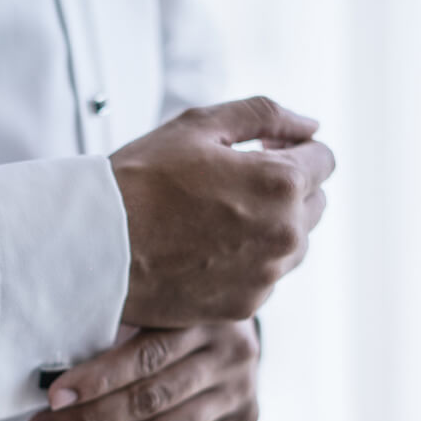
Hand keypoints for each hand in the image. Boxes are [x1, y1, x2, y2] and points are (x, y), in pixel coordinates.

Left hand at [27, 321, 260, 420]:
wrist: (235, 320)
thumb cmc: (174, 309)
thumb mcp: (153, 303)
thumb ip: (116, 323)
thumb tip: (51, 367)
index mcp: (204, 315)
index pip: (146, 357)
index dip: (96, 380)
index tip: (53, 396)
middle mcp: (232, 354)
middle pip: (152, 401)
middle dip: (89, 418)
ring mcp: (242, 390)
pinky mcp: (244, 418)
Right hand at [111, 96, 334, 327]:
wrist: (96, 247)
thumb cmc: (141, 180)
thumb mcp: (200, 125)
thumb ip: (265, 115)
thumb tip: (310, 126)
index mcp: (281, 181)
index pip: (324, 159)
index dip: (291, 149)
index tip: (258, 153)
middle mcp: (285, 233)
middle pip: (316, 203)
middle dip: (288, 188)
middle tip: (235, 185)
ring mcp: (267, 275)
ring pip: (294, 244)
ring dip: (271, 228)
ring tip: (217, 220)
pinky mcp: (244, 305)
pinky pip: (265, 277)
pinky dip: (247, 262)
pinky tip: (205, 250)